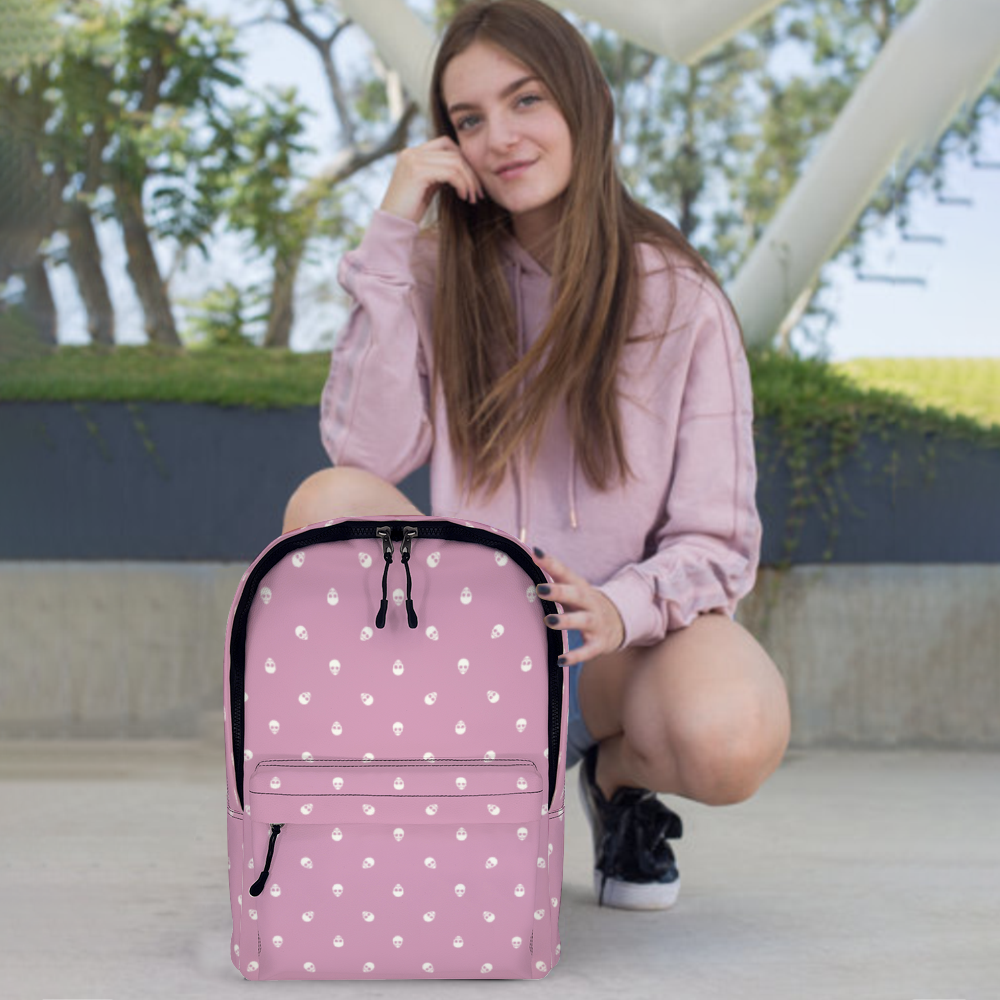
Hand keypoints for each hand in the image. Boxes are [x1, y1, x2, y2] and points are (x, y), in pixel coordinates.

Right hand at [379, 135, 485, 224]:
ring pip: (454, 162)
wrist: (392, 224)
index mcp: (412, 153)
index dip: (463, 159)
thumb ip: (439, 173)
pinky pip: (450, 172)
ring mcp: (413, 160)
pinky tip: (463, 197)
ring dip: (469, 180)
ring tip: (472, 197)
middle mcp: (411, 152)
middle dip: (470, 172)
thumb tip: (461, 169)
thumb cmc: (410, 210)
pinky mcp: (417, 172)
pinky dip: (462, 184)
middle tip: (479, 192)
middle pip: (453, 152)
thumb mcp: (427, 187)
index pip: (445, 143)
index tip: (472, 180)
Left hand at [532, 546, 625, 665]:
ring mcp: (596, 623)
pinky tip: (560, 659)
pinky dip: (575, 656)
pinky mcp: (599, 643)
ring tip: (549, 620)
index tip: (535, 553)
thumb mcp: (573, 590)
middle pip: (576, 594)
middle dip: (559, 591)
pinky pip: (587, 651)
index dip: (550, 562)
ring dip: (566, 621)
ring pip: (583, 621)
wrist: (619, 622)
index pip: (565, 572)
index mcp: (580, 587)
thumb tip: (527, 561)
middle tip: (541, 589)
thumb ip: (553, 579)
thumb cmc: (584, 604)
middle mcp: (589, 603)